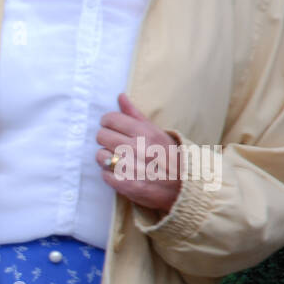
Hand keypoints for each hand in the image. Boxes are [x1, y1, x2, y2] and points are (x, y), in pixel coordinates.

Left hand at [96, 93, 182, 213]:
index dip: (107, 122)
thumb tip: (120, 97)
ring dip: (106, 158)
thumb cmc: (169, 156)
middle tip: (115, 144)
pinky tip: (121, 173)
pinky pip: (104, 174)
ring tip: (118, 159)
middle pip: (100, 136)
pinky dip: (109, 174)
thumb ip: (135, 115)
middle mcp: (136, 148)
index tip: (111, 127)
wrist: (183, 186)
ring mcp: (131, 167)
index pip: (109, 119)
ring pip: (99, 155)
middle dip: (105, 139)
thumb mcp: (156, 132)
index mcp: (144, 132)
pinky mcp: (126, 185)